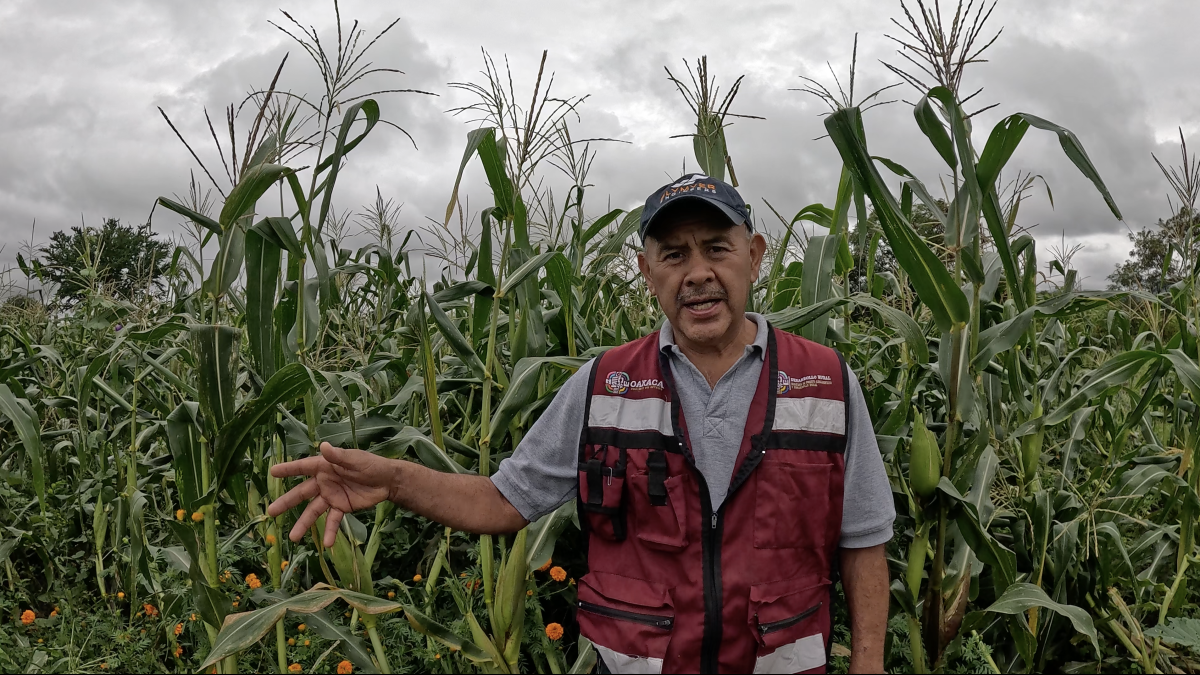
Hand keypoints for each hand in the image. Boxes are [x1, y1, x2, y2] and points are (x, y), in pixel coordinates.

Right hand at [267, 442, 396, 546]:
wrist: (388, 481)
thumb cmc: (371, 465)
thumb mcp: (355, 459)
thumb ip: (339, 456)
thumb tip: (324, 446)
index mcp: (325, 466)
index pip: (303, 467)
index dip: (288, 469)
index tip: (272, 472)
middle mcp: (324, 482)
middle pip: (302, 493)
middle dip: (287, 502)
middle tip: (271, 512)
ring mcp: (331, 496)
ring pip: (313, 511)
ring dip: (303, 524)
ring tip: (293, 538)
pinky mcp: (342, 507)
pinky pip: (333, 520)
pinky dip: (330, 532)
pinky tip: (327, 544)